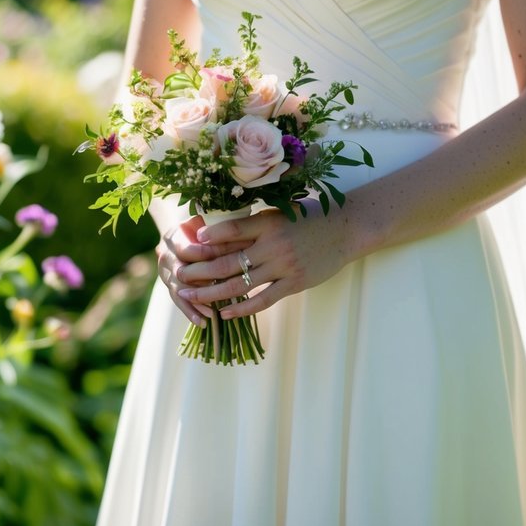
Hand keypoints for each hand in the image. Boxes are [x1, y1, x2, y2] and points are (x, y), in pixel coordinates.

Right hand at [156, 215, 251, 326]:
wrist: (180, 234)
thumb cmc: (201, 228)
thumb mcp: (206, 223)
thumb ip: (218, 229)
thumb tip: (245, 236)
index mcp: (174, 237)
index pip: (195, 251)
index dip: (216, 257)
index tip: (237, 264)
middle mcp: (165, 256)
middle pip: (184, 273)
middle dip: (205, 283)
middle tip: (225, 292)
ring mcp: (164, 272)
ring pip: (179, 290)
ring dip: (196, 303)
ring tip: (212, 315)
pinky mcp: (169, 286)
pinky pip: (178, 301)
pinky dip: (190, 312)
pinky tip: (203, 323)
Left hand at [175, 200, 357, 318]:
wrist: (346, 229)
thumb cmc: (310, 217)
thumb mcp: (281, 212)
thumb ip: (254, 223)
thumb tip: (218, 232)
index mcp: (268, 222)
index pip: (231, 229)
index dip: (208, 237)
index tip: (188, 244)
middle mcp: (273, 244)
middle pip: (228, 260)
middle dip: (199, 270)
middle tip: (178, 275)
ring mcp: (284, 266)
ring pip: (240, 284)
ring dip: (212, 292)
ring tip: (192, 296)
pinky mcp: (294, 283)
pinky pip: (263, 299)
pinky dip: (242, 308)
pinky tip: (225, 313)